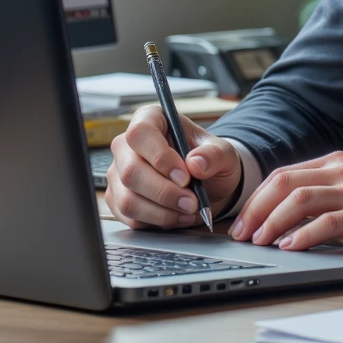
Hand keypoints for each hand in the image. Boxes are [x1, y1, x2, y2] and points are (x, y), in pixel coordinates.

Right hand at [105, 104, 243, 229]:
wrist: (208, 184)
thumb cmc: (208, 160)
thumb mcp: (223, 153)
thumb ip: (214, 155)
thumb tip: (196, 163)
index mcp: (150, 120)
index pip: (141, 134)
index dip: (160, 157)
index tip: (185, 177)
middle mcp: (127, 146)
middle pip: (131, 171)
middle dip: (164, 193)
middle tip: (192, 202)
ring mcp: (119, 174)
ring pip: (128, 199)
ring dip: (162, 212)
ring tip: (189, 211)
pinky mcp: (118, 199)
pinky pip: (129, 217)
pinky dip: (156, 221)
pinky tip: (178, 217)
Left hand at [230, 152, 342, 255]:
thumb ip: (329, 191)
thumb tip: (289, 214)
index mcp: (337, 162)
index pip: (284, 175)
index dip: (257, 198)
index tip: (242, 221)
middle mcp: (342, 171)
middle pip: (284, 183)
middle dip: (255, 210)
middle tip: (241, 234)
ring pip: (299, 200)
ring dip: (272, 222)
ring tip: (259, 242)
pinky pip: (326, 223)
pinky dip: (303, 235)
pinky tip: (290, 247)